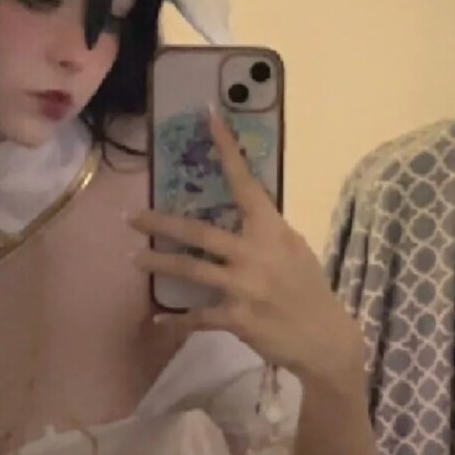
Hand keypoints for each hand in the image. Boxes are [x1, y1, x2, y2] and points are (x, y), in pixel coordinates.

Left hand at [129, 107, 360, 381]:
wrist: (325, 338)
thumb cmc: (309, 290)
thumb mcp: (294, 250)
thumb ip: (265, 233)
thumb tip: (239, 217)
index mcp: (272, 230)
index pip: (245, 182)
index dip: (226, 149)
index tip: (208, 116)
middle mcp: (255, 253)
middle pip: (199, 232)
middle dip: (160, 223)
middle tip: (130, 217)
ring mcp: (244, 287)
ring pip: (190, 270)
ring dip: (158, 263)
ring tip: (134, 258)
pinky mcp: (237, 318)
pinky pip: (197, 318)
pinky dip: (175, 321)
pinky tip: (158, 320)